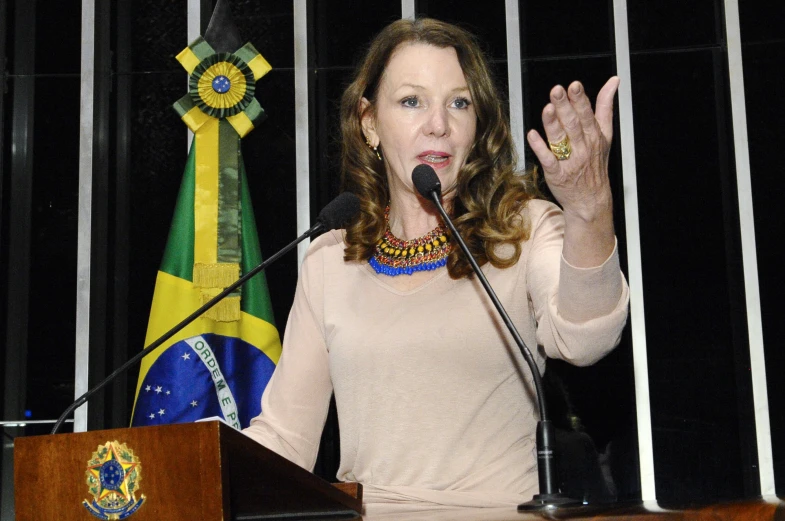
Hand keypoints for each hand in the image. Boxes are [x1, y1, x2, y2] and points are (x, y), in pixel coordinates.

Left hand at [526, 77, 619, 266]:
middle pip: (573, 124)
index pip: (587, 114)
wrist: (591, 199)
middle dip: (565, 107)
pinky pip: (548, 160)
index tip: (574, 85)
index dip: (580, 100)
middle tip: (557, 90)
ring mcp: (569, 161)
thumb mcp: (606, 134)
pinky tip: (532, 135)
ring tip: (547, 108)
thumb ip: (606, 106)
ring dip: (553, 124)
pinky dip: (540, 147)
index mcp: (594, 136)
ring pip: (561, 140)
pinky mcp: (556, 174)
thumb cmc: (595, 163)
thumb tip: (614, 81)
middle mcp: (583, 147)